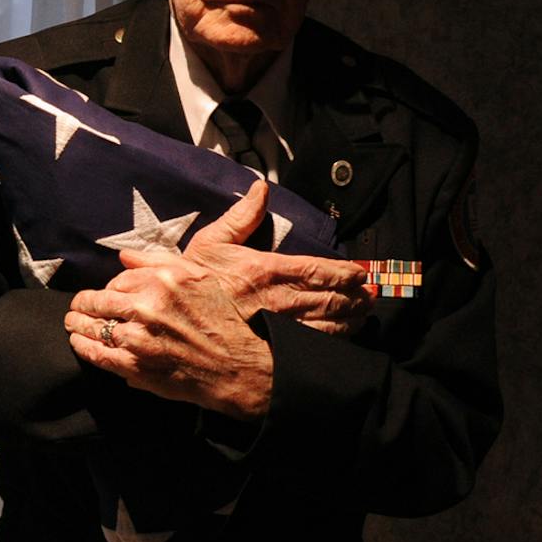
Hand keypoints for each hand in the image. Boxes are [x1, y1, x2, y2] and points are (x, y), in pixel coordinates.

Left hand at [65, 254, 273, 418]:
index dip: (111, 287)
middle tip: (77, 306)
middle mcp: (148, 305)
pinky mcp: (134, 364)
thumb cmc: (222, 320)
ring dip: (78, 323)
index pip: (120, 279)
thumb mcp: (199, 279)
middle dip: (85, 302)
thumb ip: (160, 263)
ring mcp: (138, 337)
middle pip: (101, 300)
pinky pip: (96, 353)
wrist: (236, 366)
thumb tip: (123, 255)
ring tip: (72, 322)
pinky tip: (77, 342)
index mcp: (164, 280)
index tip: (109, 293)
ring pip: (94, 326)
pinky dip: (82, 346)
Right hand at [182, 181, 371, 335]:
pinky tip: (342, 343)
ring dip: (349, 320)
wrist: (170, 328)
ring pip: (326, 324)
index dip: (343, 272)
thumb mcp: (207, 245)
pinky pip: (309, 348)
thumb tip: (260, 189)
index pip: (316, 269)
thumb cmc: (185, 289)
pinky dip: (332, 344)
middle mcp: (278, 299)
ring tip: (363, 315)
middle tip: (371, 296)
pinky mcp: (269, 352)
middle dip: (354, 297)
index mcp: (266, 270)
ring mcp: (277, 329)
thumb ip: (239, 218)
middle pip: (328, 298)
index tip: (359, 273)